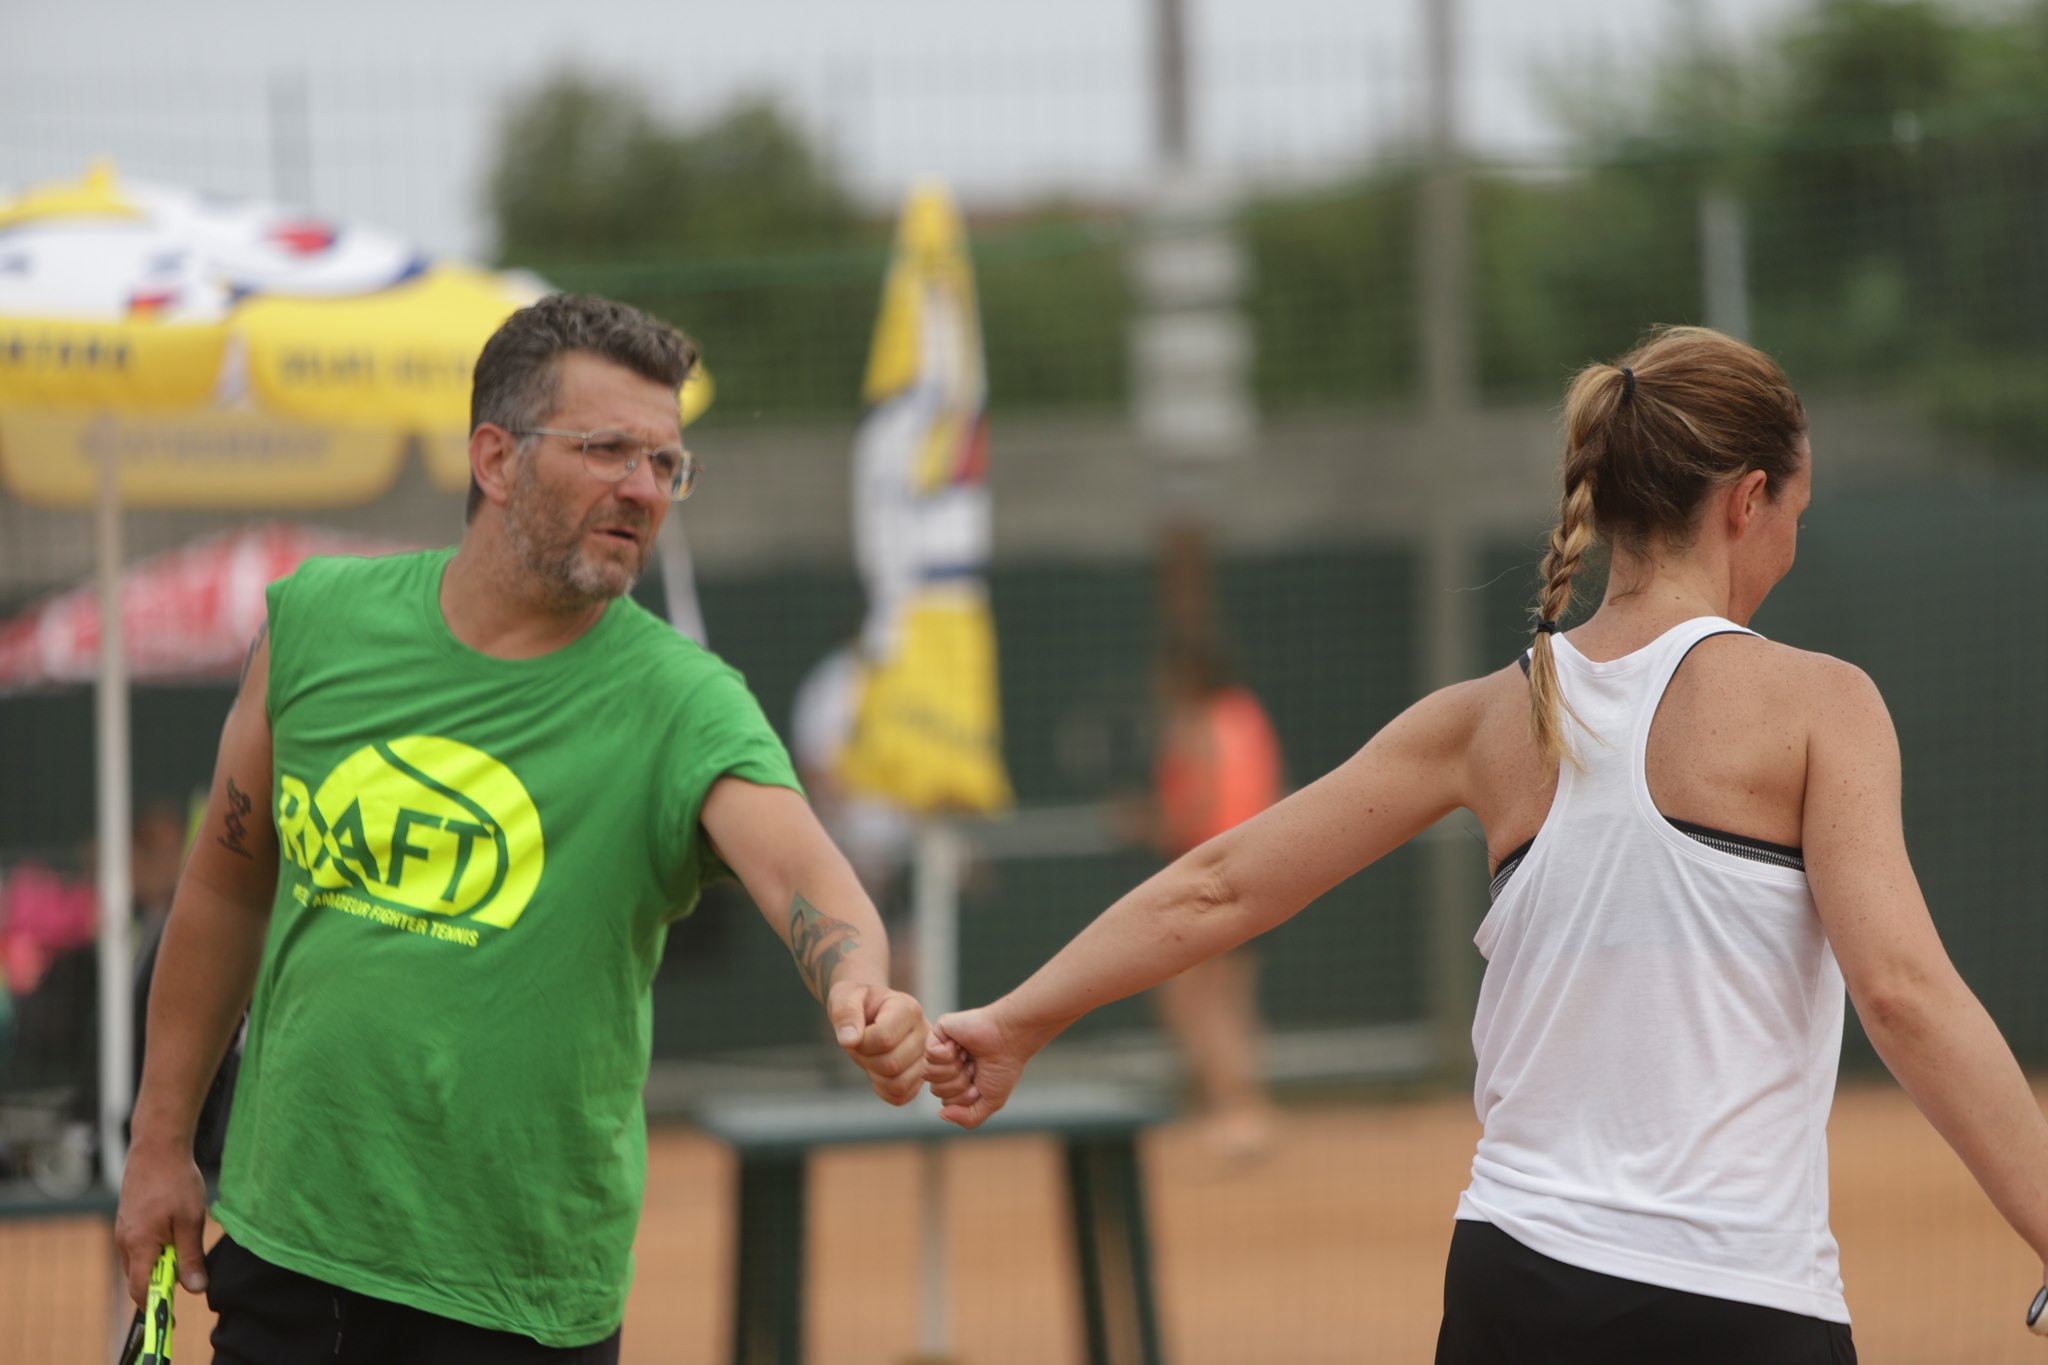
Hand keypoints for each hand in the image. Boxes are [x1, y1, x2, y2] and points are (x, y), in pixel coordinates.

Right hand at [114, 1138, 209, 1305]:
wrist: (158, 1146)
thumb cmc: (177, 1180)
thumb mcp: (191, 1221)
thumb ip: (190, 1256)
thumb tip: (194, 1288)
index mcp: (139, 1245)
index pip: (140, 1289)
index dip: (155, 1305)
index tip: (172, 1316)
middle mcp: (124, 1241)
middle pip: (139, 1277)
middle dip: (161, 1282)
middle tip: (188, 1274)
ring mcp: (123, 1229)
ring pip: (139, 1260)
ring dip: (161, 1262)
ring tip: (185, 1242)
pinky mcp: (127, 1219)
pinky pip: (138, 1245)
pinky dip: (155, 1248)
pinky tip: (174, 1230)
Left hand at [827, 982, 927, 1105]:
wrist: (869, 1009)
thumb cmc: (858, 1002)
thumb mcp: (845, 997)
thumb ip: (845, 1013)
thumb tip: (849, 1040)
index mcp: (909, 1009)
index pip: (884, 1039)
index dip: (861, 1042)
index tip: (856, 1032)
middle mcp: (926, 1033)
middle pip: (892, 1064)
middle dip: (866, 1059)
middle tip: (861, 1045)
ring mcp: (927, 1056)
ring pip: (899, 1084)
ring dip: (875, 1076)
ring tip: (871, 1057)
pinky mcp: (921, 1075)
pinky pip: (902, 1096)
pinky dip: (884, 1090)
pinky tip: (877, 1073)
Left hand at [925, 1005, 1032, 1128]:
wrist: (1010, 1039)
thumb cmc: (1003, 1068)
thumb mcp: (990, 1102)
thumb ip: (967, 1118)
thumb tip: (941, 1114)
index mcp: (958, 1080)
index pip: (945, 1101)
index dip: (963, 1098)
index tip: (980, 1084)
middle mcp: (948, 1064)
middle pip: (935, 1089)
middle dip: (958, 1084)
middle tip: (975, 1068)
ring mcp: (942, 1047)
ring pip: (928, 1073)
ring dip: (953, 1070)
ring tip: (968, 1057)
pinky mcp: (939, 1031)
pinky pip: (930, 1054)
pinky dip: (949, 1054)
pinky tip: (961, 1045)